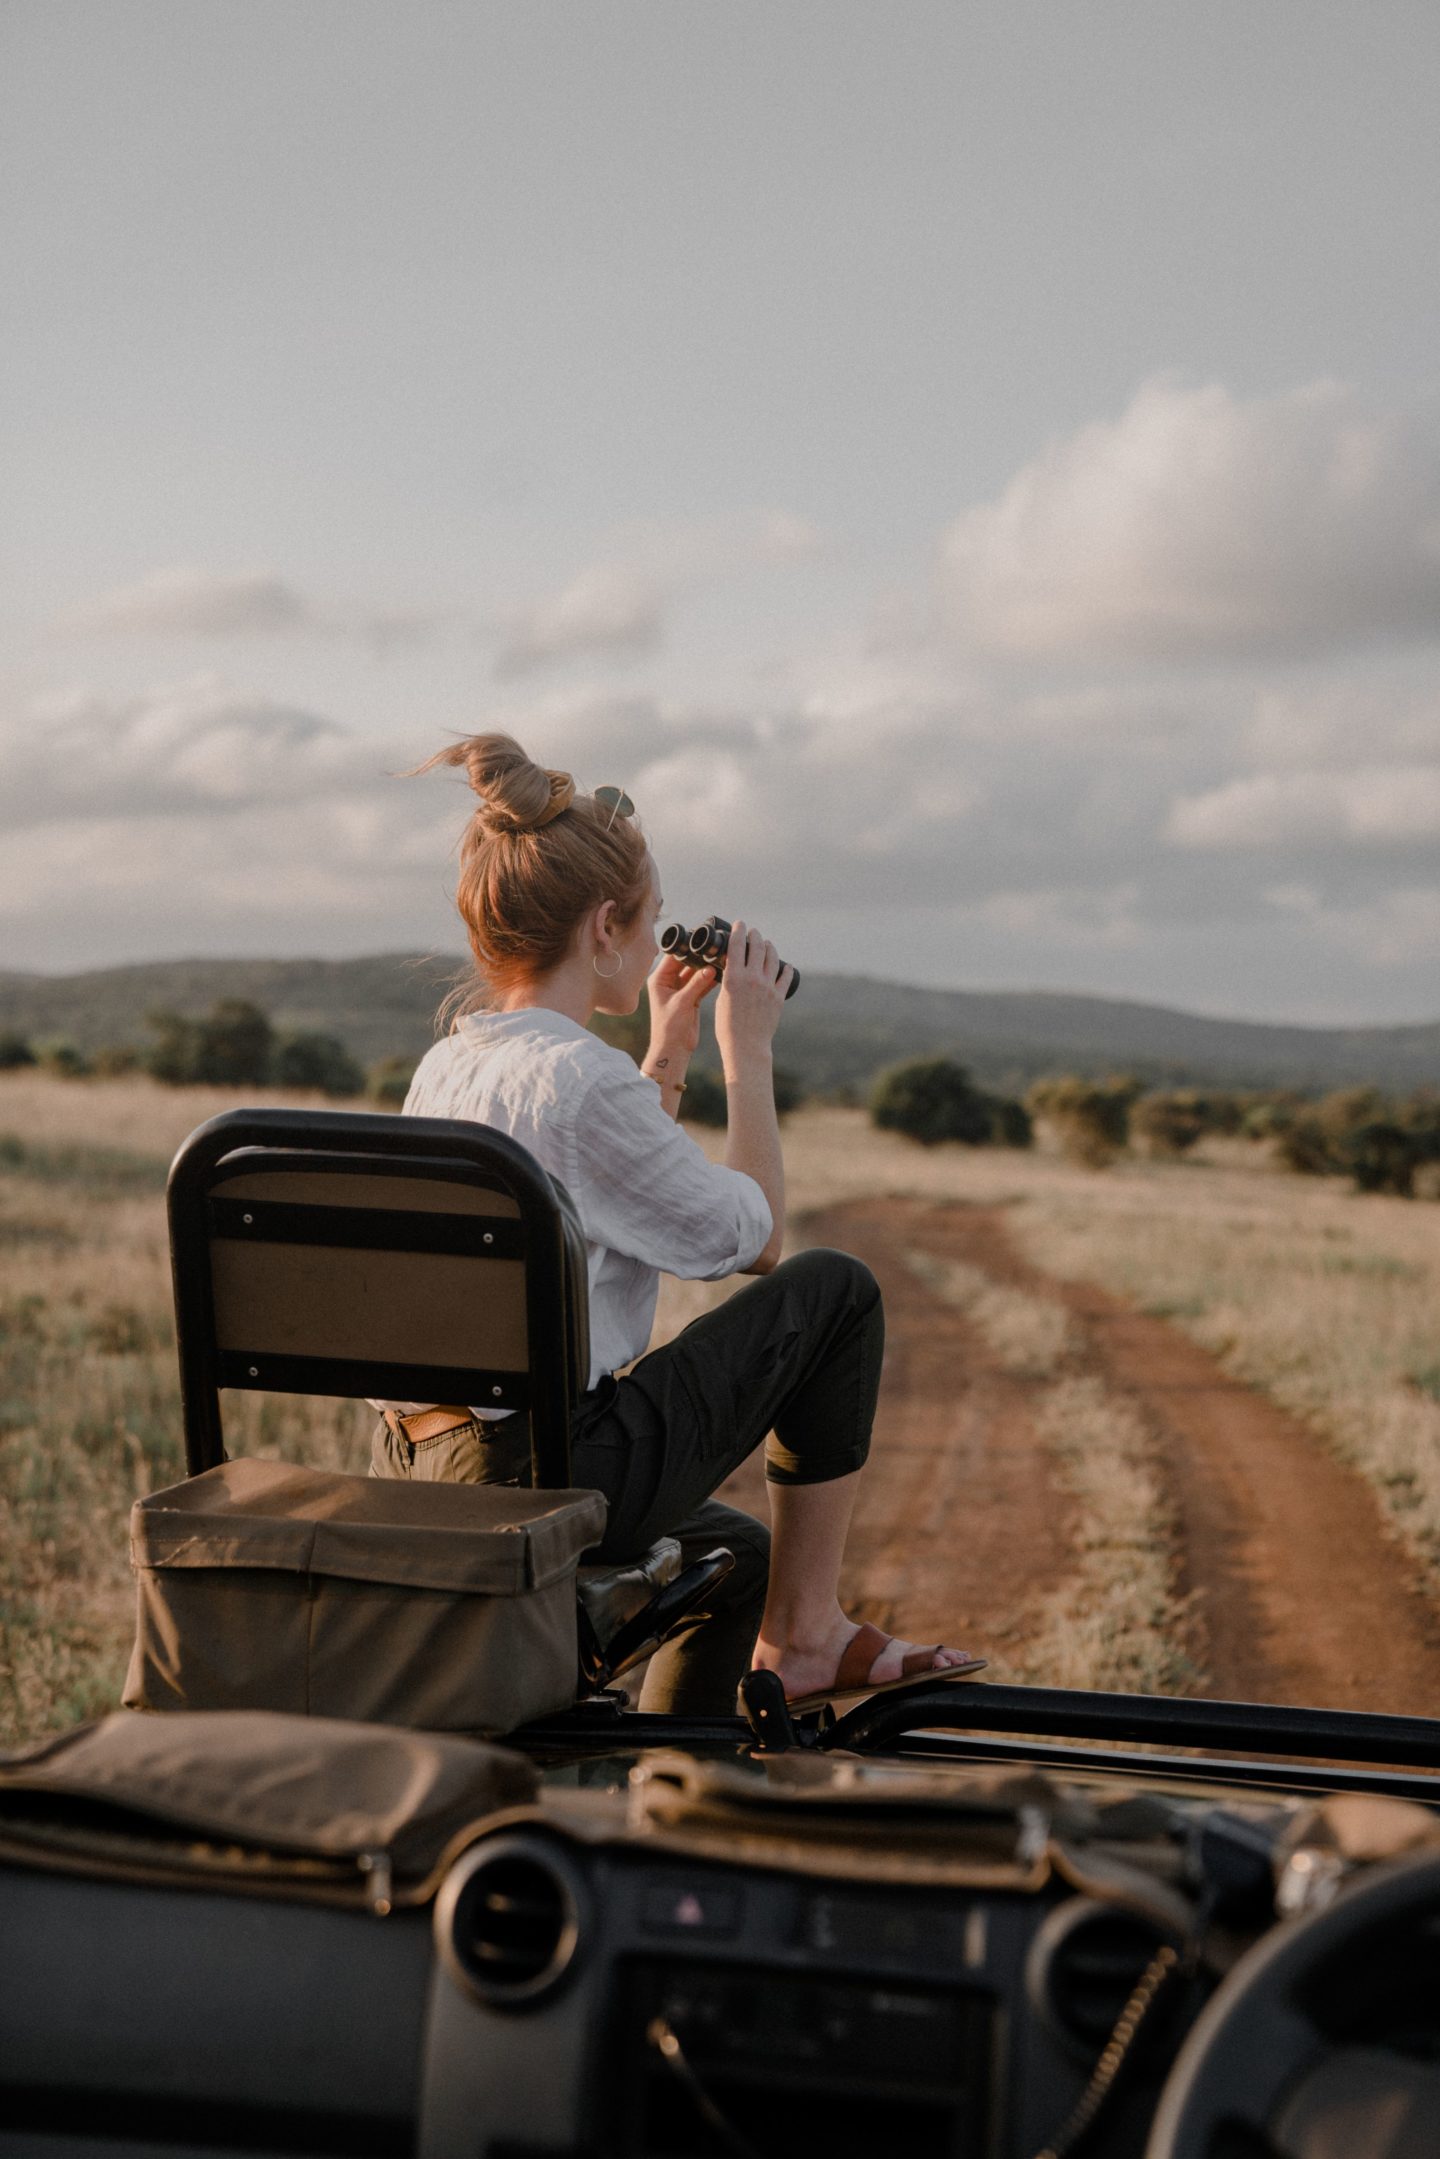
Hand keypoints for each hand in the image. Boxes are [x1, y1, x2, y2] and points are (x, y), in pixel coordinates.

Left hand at [646, 949, 717, 1063]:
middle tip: (716, 949)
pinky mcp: (691, 998)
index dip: (687, 948)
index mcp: (660, 979)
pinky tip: (723, 973)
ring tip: (723, 960)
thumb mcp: (682, 1003)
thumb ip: (696, 984)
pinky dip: (712, 980)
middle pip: (687, 963)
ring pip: (696, 973)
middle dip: (700, 957)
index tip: (702, 941)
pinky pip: (702, 984)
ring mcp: (681, 990)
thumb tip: (711, 968)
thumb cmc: (669, 1028)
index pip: (674, 957)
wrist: (673, 1049)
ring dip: (708, 968)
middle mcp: (669, 982)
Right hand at [714, 920, 791, 1075]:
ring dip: (769, 947)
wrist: (746, 1046)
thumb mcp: (721, 998)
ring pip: (772, 958)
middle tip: (753, 932)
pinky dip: (785, 969)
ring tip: (767, 944)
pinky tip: (786, 966)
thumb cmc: (727, 1026)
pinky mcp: (778, 997)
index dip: (739, 931)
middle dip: (755, 935)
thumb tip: (732, 969)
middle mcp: (752, 978)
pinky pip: (784, 977)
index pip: (737, 945)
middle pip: (757, 947)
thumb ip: (728, 981)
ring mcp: (767, 987)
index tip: (740, 924)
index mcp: (734, 978)